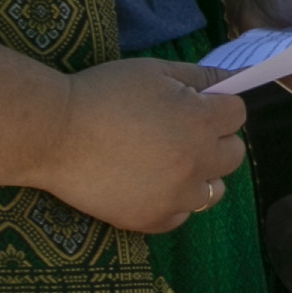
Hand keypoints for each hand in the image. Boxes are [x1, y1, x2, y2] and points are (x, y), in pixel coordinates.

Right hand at [43, 57, 249, 234]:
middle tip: (179, 132)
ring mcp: (176, 196)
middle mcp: (197, 162)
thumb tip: (236, 76)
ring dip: (198, 175)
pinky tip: (147, 183)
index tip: (194, 105)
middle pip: (233, 155)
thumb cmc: (103, 94)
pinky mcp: (153, 220)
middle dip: (214, 140)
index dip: (217, 106)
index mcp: (201, 121)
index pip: (238, 115)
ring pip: (213, 191)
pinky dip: (172, 201)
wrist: (54, 134)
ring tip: (164, 162)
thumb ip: (200, 76)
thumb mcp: (154, 72)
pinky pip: (181, 215)